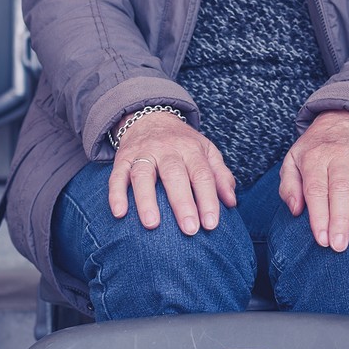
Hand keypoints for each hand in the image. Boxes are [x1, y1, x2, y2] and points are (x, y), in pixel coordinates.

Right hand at [108, 112, 236, 234]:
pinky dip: (116, 194)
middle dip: (182, 203)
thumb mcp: (207, 152)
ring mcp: (143, 153)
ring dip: (146, 200)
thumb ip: (220, 176)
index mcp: (191, 149)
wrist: (151, 118)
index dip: (208, 199)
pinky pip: (116, 175)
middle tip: (190, 230)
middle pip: (174, 175)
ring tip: (152, 224)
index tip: (211, 225)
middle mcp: (166, 149)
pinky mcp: (122, 158)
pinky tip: (119, 213)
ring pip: (143, 175)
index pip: (202, 175)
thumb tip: (232, 202)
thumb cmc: (183, 143)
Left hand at [279, 110, 348, 251]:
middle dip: (341, 219)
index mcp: (314, 158)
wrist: (340, 121)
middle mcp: (338, 155)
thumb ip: (289, 187)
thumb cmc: (313, 152)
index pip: (316, 190)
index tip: (322, 241)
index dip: (319, 216)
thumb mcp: (291, 162)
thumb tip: (296, 210)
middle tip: (340, 245)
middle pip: (340, 188)